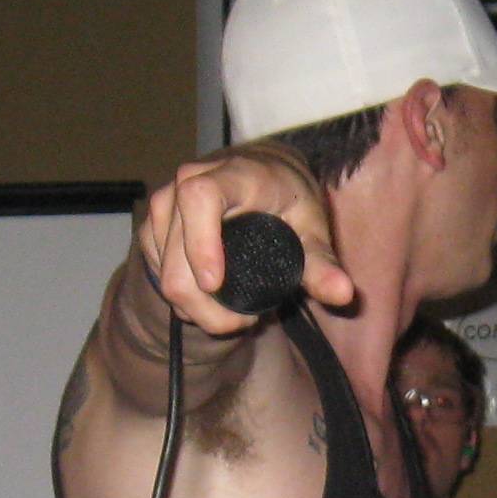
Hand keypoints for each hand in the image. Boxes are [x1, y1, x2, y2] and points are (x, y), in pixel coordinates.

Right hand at [139, 148, 359, 338]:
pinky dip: (183, 297)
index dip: (201, 243)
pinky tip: (212, 300)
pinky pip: (157, 273)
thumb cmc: (289, 201)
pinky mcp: (153, 225)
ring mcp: (165, 203)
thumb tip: (343, 294)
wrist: (262, 176)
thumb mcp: (312, 229)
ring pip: (164, 271)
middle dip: (205, 304)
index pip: (200, 198)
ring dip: (196, 306)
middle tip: (244, 322)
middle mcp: (188, 181)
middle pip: (176, 254)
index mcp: (233, 175)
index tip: (216, 284)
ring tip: (232, 312)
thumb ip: (323, 264)